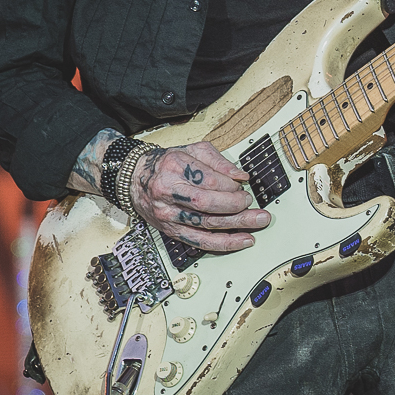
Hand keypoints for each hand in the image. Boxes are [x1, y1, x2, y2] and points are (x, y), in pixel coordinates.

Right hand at [130, 140, 265, 252]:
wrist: (136, 179)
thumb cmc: (168, 164)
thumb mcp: (192, 150)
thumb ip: (219, 161)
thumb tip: (241, 176)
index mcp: (175, 168)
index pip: (209, 180)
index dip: (231, 185)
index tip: (242, 186)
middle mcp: (168, 192)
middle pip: (208, 204)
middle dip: (236, 206)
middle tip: (254, 205)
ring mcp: (168, 214)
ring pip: (206, 225)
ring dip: (236, 226)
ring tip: (258, 222)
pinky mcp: (170, 230)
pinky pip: (199, 241)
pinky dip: (223, 243)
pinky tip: (241, 240)